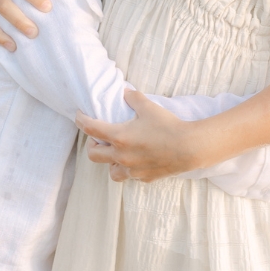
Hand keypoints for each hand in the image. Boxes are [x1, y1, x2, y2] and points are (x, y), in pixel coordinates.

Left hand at [77, 90, 203, 183]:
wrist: (190, 148)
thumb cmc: (169, 126)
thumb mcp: (150, 108)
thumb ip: (134, 99)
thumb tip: (126, 93)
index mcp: (119, 137)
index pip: (90, 129)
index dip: (81, 120)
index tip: (80, 116)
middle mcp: (122, 156)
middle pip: (94, 155)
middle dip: (92, 146)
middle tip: (98, 139)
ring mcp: (133, 169)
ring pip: (112, 172)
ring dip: (111, 162)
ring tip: (118, 155)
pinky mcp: (145, 177)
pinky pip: (131, 176)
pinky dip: (131, 169)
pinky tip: (139, 161)